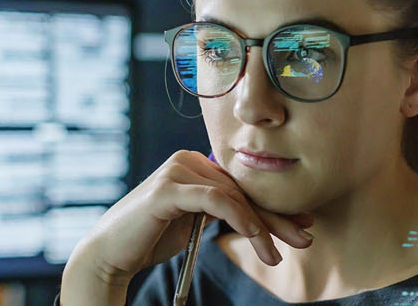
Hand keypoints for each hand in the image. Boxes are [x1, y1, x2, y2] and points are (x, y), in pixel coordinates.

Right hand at [60, 150, 313, 304]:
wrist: (111, 254)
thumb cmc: (151, 240)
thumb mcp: (195, 223)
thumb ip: (221, 211)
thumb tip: (263, 217)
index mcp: (194, 165)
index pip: (242, 186)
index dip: (274, 207)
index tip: (303, 225)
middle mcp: (186, 160)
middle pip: (242, 190)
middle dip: (276, 217)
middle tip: (306, 238)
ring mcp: (176, 171)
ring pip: (233, 197)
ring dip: (261, 228)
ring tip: (276, 256)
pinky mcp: (168, 189)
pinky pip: (215, 201)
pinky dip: (240, 219)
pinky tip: (257, 239)